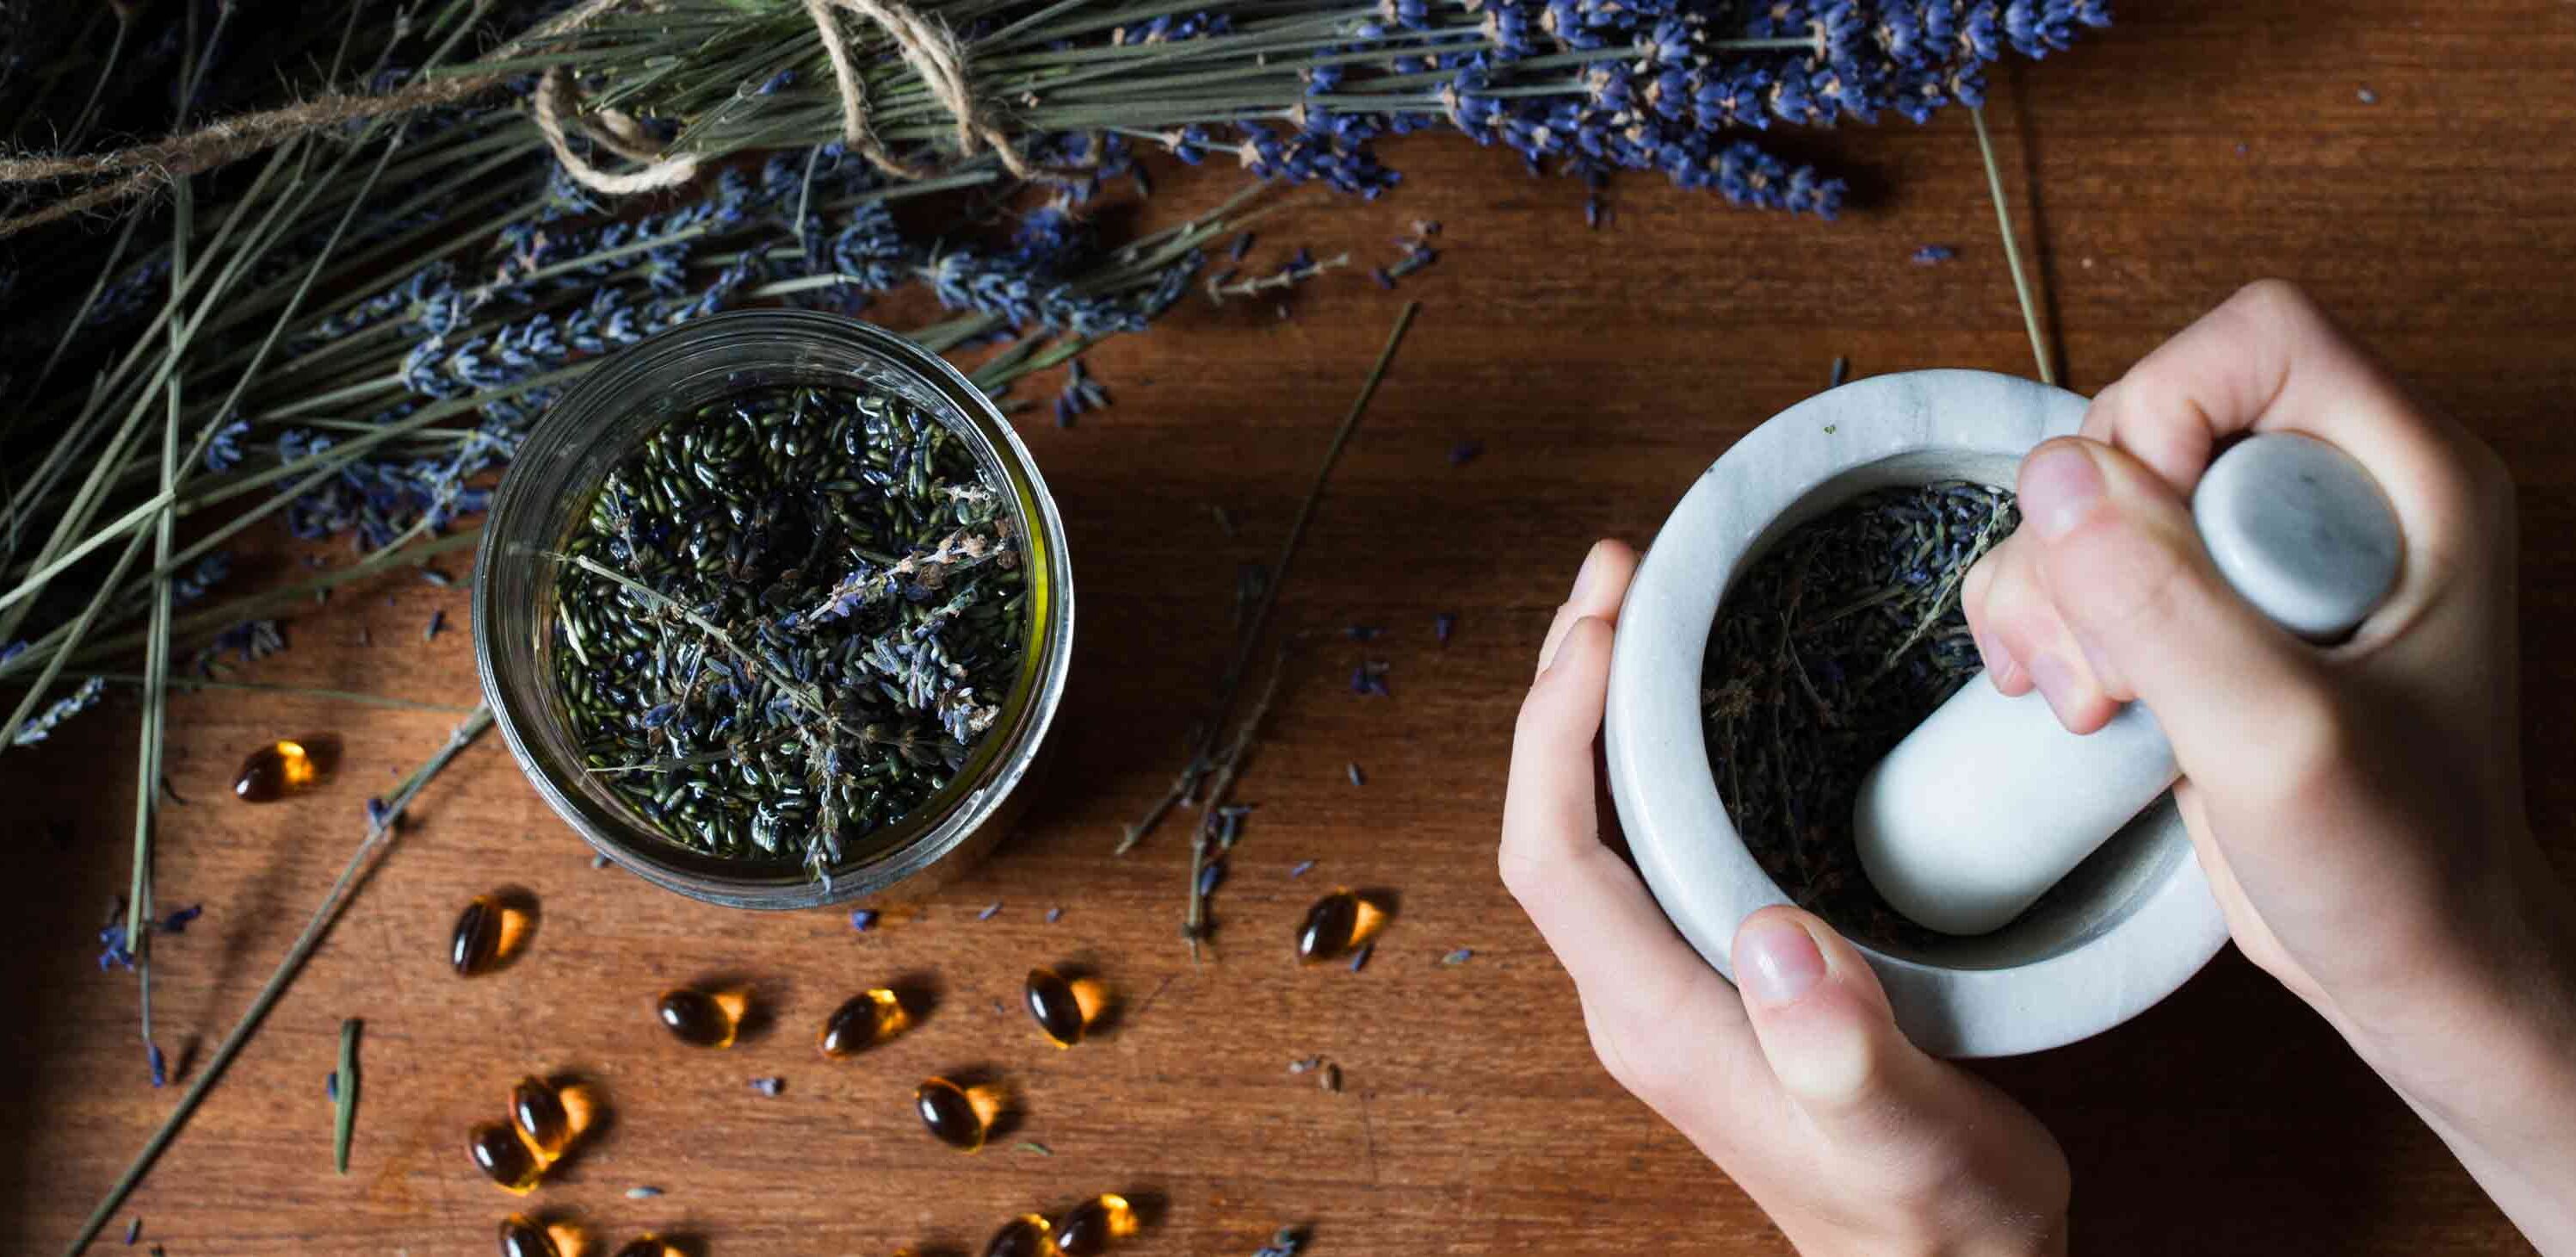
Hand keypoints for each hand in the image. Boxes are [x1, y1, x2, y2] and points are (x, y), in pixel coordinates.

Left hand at [1501, 540, 2069, 1256]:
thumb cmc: (1931, 1224)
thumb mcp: (1906, 1140)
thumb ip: (1839, 1055)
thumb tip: (1774, 940)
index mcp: (1657, 1017)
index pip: (1551, 853)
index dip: (1555, 731)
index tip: (1597, 627)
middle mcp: (1641, 994)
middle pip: (1554, 819)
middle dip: (1568, 687)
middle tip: (1614, 573)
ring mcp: (1671, 983)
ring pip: (1594, 823)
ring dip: (1602, 713)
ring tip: (1636, 608)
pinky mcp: (1713, 976)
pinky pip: (1647, 842)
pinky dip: (1652, 758)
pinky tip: (1696, 710)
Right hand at [1963, 280, 2575, 1246]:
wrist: (2408, 961)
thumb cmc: (2400, 867)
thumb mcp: (2280, 742)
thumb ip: (2168, 605)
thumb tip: (2057, 478)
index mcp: (2412, 481)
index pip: (2256, 339)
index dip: (2166, 413)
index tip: (2144, 542)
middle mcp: (2332, 494)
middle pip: (2144, 411)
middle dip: (2086, 534)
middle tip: (2107, 660)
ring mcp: (2257, 550)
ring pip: (2089, 489)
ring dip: (2047, 587)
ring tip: (2091, 697)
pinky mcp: (2199, 606)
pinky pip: (2073, 555)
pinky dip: (2040, 619)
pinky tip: (2083, 701)